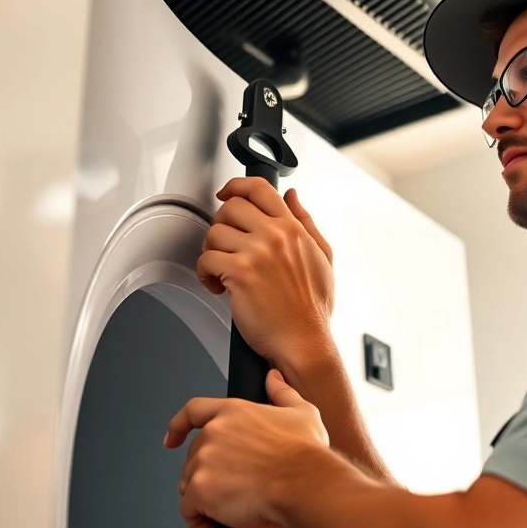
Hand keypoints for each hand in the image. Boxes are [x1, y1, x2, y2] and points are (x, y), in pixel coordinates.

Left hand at [165, 371, 329, 527]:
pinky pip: (188, 511)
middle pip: (194, 456)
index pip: (194, 411)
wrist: (306, 485)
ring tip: (229, 509)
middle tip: (231, 489)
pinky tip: (218, 525)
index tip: (172, 438)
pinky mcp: (200, 490)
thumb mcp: (302, 413)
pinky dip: (200, 522)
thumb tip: (274, 379)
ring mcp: (204, 461)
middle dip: (207, 475)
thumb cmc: (307, 456)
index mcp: (234, 411)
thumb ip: (282, 393)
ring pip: (190, 484)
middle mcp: (215, 432)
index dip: (179, 426)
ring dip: (205, 499)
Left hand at [197, 179, 334, 368]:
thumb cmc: (312, 308)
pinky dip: (205, 273)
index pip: (259, 188)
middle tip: (225, 245)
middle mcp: (275, 236)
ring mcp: (257, 253)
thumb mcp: (322, 257)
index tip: (226, 193)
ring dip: (211, 251)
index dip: (236, 186)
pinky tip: (216, 285)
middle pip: (231, 207)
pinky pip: (206, 259)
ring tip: (221, 270)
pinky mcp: (239, 273)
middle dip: (222, 225)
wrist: (303, 341)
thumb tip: (292, 197)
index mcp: (293, 229)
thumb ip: (306, 222)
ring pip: (214, 232)